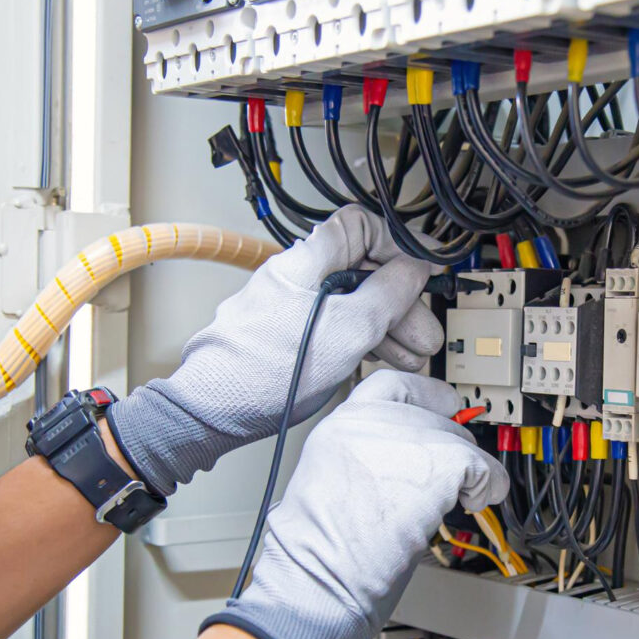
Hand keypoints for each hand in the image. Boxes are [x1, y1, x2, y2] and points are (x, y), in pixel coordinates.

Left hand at [107, 206, 442, 495]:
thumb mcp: (348, 330)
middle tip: (424, 330)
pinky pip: (336, 328)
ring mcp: (293, 308)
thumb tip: (415, 268)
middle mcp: (299, 278)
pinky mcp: (288, 336)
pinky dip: (363, 342)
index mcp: (308, 262)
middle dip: (401, 302)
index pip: (362, 226)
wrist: (214, 411)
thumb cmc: (265, 371)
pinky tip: (384, 361)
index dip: (398, 244)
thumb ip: (388, 293)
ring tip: (413, 355)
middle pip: (363, 273)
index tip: (423, 268)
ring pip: (353, 305)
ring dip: (389, 328)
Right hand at [201, 370, 508, 638]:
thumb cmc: (316, 554)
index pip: (391, 385)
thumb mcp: (329, 482)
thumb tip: (402, 463)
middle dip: (447, 447)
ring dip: (467, 472)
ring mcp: (405, 439)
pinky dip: (488, 486)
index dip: (425, 396)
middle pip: (432, 415)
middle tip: (450, 480)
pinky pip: (484, 467)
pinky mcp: (437, 464)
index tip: (444, 405)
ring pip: (460, 441)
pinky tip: (475, 503)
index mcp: (339, 425)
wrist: (318, 580)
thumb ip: (367, 457)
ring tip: (458, 500)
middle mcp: (370, 422)